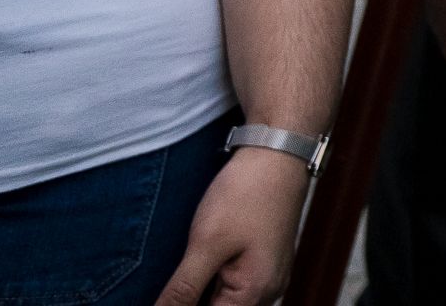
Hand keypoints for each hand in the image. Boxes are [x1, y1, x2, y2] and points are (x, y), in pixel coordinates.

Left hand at [154, 146, 305, 305]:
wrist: (277, 154)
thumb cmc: (246, 195)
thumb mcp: (205, 245)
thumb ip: (183, 290)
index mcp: (256, 293)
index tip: (167, 290)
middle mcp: (268, 291)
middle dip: (189, 298)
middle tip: (176, 272)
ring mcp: (268, 276)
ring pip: (224, 298)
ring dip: (199, 289)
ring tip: (190, 261)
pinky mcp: (264, 261)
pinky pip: (233, 283)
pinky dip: (212, 278)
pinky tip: (201, 258)